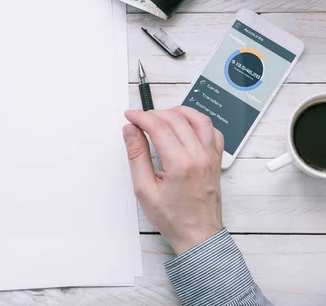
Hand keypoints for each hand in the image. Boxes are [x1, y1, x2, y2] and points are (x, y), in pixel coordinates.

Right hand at [123, 106, 224, 255]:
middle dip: (154, 113)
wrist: (198, 235)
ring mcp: (211, 157)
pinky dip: (199, 123)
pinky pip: (213, 131)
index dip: (141, 117)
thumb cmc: (173, 218)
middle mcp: (199, 156)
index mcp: (180, 164)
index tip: (130, 116)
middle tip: (140, 119)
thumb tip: (131, 131)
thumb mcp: (144, 189)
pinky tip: (186, 127)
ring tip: (162, 117)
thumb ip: (137, 156)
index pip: (158, 126)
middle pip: (176, 119)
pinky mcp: (216, 160)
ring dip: (179, 112)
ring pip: (199, 119)